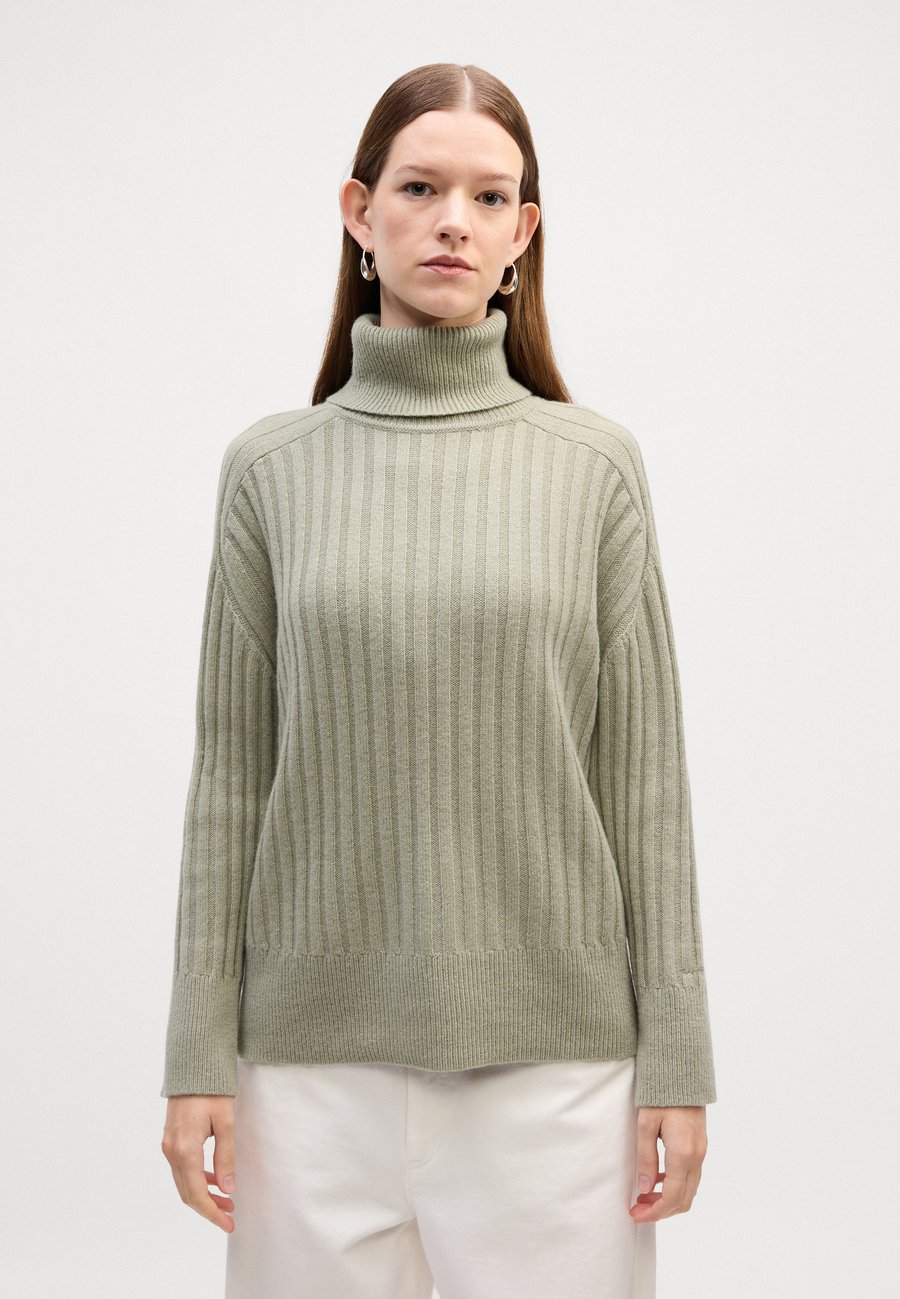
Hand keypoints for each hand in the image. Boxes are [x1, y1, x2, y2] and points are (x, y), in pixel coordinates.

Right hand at [161, 1095, 236, 1232]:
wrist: (193, 1066)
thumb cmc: (211, 1090)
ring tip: (227, 1200)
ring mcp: (168, 1145)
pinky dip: (197, 1179)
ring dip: (203, 1195)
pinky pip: (182, 1169)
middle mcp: (172, 1151)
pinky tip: (214, 1180)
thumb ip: (226, 1157)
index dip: (212, 1213)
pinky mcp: (170, 1139)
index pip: (197, 1194)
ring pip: (183, 1182)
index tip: (228, 1224)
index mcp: (185, 1149)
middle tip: (230, 1215)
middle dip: (209, 1208)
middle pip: (187, 1193)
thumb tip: (227, 1189)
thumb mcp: (225, 1123)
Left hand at [629, 1105, 706, 1221]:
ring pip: (689, 1190)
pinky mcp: (700, 1145)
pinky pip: (691, 1176)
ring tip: (644, 1196)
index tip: (635, 1215)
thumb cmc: (661, 1094)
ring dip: (668, 1199)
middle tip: (638, 1209)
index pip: (672, 1197)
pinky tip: (658, 1179)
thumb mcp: (645, 1124)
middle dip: (661, 1211)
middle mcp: (697, 1156)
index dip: (654, 1212)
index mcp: (683, 1153)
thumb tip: (645, 1189)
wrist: (681, 1071)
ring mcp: (701, 1151)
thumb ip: (646, 1158)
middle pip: (684, 1200)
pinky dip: (676, 1186)